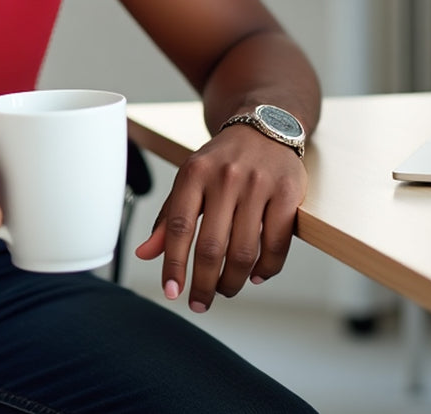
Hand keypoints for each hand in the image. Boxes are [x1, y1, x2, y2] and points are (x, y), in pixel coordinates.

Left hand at [135, 126, 305, 311]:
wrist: (264, 127)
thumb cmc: (221, 160)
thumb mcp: (189, 179)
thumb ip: (168, 217)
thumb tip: (144, 253)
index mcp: (194, 173)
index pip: (178, 226)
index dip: (173, 264)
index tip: (171, 291)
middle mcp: (224, 177)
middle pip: (211, 246)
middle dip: (203, 284)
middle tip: (200, 302)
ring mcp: (257, 185)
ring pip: (244, 251)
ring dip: (233, 281)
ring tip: (226, 289)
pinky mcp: (287, 194)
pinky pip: (276, 244)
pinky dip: (266, 268)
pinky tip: (256, 275)